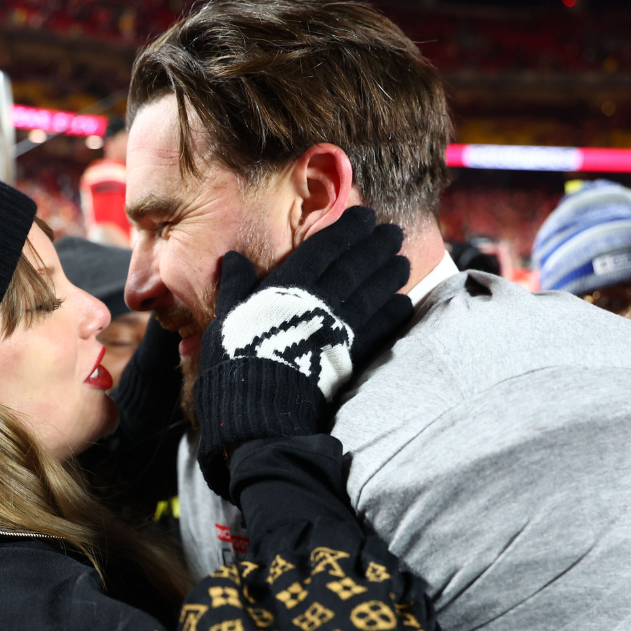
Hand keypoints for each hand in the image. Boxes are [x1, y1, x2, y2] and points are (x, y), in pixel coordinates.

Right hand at [193, 206, 411, 499]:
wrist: (257, 412)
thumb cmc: (235, 362)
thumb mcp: (226, 318)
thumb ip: (235, 287)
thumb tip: (233, 259)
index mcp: (288, 286)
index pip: (325, 249)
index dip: (347, 230)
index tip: (365, 217)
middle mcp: (320, 302)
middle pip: (355, 266)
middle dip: (377, 246)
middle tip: (394, 233)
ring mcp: (339, 329)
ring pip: (372, 292)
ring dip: (390, 275)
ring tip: (403, 261)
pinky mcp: (351, 358)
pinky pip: (379, 329)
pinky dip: (393, 314)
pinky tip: (403, 304)